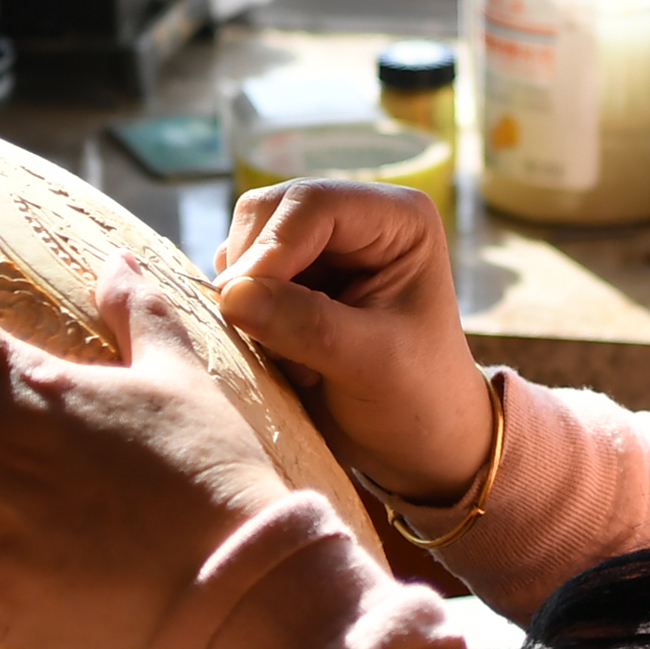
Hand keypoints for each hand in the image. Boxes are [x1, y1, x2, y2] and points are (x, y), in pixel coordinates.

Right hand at [212, 179, 489, 501]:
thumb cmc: (416, 400)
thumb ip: (307, 325)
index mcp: (398, 220)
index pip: (313, 205)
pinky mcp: (292, 277)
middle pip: (269, 214)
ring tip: (291, 356)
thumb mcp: (371, 363)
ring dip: (247, 299)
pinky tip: (282, 354)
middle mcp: (357, 219)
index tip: (241, 305)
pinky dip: (244, 313)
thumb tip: (232, 295)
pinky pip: (239, 277)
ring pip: (246, 244)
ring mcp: (321, 246)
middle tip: (271, 342)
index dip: (271, 249)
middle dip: (254, 274)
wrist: (416, 443)